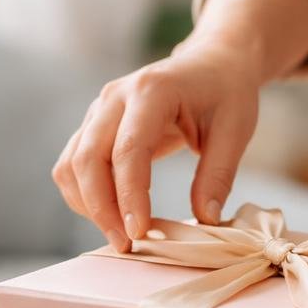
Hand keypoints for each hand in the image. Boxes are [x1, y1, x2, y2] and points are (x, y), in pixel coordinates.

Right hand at [52, 40, 262, 251]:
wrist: (212, 62)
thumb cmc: (226, 93)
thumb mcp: (235, 131)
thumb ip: (218, 175)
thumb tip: (205, 220)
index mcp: (152, 91)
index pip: (128, 149)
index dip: (128, 195)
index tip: (139, 233)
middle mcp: (116, 97)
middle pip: (87, 159)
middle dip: (101, 208)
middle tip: (126, 244)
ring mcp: (99, 109)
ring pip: (72, 164)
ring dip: (88, 205)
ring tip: (120, 235)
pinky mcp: (94, 124)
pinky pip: (74, 164)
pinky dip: (85, 195)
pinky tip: (112, 216)